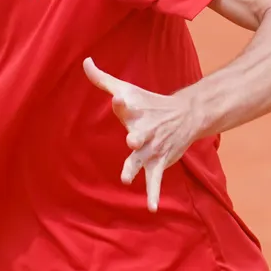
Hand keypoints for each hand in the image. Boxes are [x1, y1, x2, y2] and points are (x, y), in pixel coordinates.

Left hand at [82, 57, 199, 211]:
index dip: (123, 103)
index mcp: (136, 110)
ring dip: (135, 166)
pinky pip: (155, 181)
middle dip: (137, 136)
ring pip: (142, 159)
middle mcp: (145, 130)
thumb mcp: (126, 89)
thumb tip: (85, 61)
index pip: (127, 105)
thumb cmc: (148, 101)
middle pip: (139, 133)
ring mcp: (152, 148)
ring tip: (125, 178)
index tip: (118, 100)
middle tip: (132, 139)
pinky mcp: (158, 162)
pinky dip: (153, 194)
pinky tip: (151, 208)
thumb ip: (102, 79)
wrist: (185, 115)